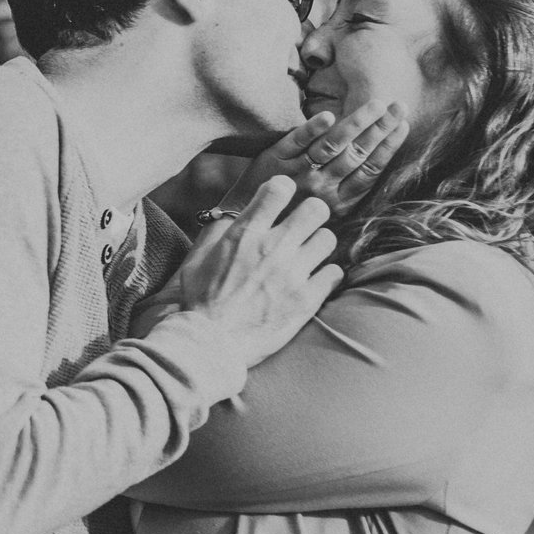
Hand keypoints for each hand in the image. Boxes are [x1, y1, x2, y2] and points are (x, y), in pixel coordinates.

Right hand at [170, 176, 342, 370]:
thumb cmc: (200, 303)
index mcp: (244, 235)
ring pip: (328, 239)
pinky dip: (326, 275)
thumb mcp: (198, 260)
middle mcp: (272, 249)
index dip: (283, 189)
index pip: (278, 189)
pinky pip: (335, 273)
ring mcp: (293, 274)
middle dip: (311, 214)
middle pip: (316, 209)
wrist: (212, 344)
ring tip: (308, 256)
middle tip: (303, 227)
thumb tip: (234, 218)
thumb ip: (219, 235)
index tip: (281, 198)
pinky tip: (313, 281)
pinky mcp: (307, 299)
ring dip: (318, 245)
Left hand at [223, 102, 407, 217]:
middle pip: (357, 154)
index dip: (388, 147)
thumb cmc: (293, 214)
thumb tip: (376, 163)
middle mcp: (321, 187)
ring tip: (376, 104)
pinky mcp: (275, 159)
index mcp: (339, 201)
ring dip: (356, 123)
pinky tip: (329, 115)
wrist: (249, 220)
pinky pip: (297, 141)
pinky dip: (313, 128)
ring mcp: (298, 172)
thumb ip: (348, 191)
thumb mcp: (327, 211)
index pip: (370, 171)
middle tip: (399, 106)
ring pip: (332, 145)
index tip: (403, 126)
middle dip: (381, 129)